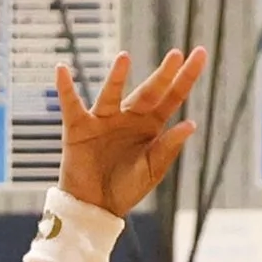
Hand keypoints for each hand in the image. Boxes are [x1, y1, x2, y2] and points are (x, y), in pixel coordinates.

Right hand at [55, 47, 206, 217]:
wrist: (95, 208)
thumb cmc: (125, 190)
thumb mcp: (151, 171)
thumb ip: (168, 147)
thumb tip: (191, 124)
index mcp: (150, 127)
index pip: (172, 97)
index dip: (186, 77)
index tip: (200, 53)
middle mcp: (129, 117)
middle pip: (149, 91)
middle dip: (163, 74)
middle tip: (177, 54)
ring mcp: (104, 120)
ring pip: (111, 94)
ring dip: (116, 77)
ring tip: (124, 58)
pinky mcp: (79, 128)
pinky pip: (71, 105)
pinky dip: (65, 89)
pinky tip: (62, 70)